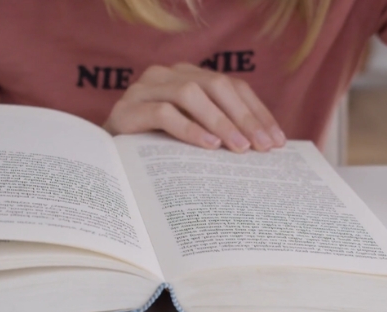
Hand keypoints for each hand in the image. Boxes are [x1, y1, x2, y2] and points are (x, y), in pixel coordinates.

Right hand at [103, 63, 285, 151]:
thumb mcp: (194, 137)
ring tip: (239, 148)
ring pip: (190, 94)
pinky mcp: (127, 109)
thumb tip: (266, 146)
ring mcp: (145, 88)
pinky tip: (208, 146)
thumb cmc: (156, 150)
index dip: (257, 112)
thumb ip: (221, 132)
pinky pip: (163, 112)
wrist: (109, 161)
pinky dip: (189, 129)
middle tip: (262, 147)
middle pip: (215, 85)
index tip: (277, 140)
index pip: (232, 86)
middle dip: (244, 117)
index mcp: (189, 76)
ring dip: (220, 122)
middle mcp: (168, 75)